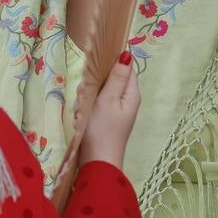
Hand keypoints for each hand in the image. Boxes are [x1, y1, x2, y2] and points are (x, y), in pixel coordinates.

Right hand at [81, 52, 140, 168]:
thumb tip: (126, 54)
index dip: (114, 61)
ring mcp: (118, 112)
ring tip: (84, 97)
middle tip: (88, 83)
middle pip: (116, 79)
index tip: (98, 61)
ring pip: (106, 91)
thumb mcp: (108, 99)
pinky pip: (101, 103)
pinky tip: (84, 107)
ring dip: (94, 90)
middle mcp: (128, 101)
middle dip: (101, 77)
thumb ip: (116, 77)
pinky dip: (92, 101)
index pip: (128, 69)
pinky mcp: (108, 120)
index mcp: (132, 94)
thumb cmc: (102, 129)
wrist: (97, 162)